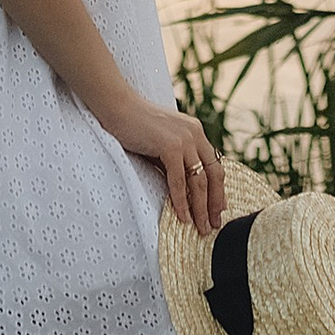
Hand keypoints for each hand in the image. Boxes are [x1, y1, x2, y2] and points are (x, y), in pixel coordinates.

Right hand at [110, 96, 227, 234]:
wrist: (116, 107)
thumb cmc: (134, 126)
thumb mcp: (162, 141)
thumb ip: (175, 159)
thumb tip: (184, 187)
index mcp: (196, 131)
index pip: (214, 165)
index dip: (218, 190)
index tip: (218, 210)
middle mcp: (195, 133)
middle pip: (214, 175)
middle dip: (214, 203)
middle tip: (213, 225)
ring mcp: (184, 139)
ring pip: (199, 181)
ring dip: (201, 208)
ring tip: (201, 227)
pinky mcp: (170, 146)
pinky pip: (179, 181)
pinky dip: (182, 202)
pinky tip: (183, 217)